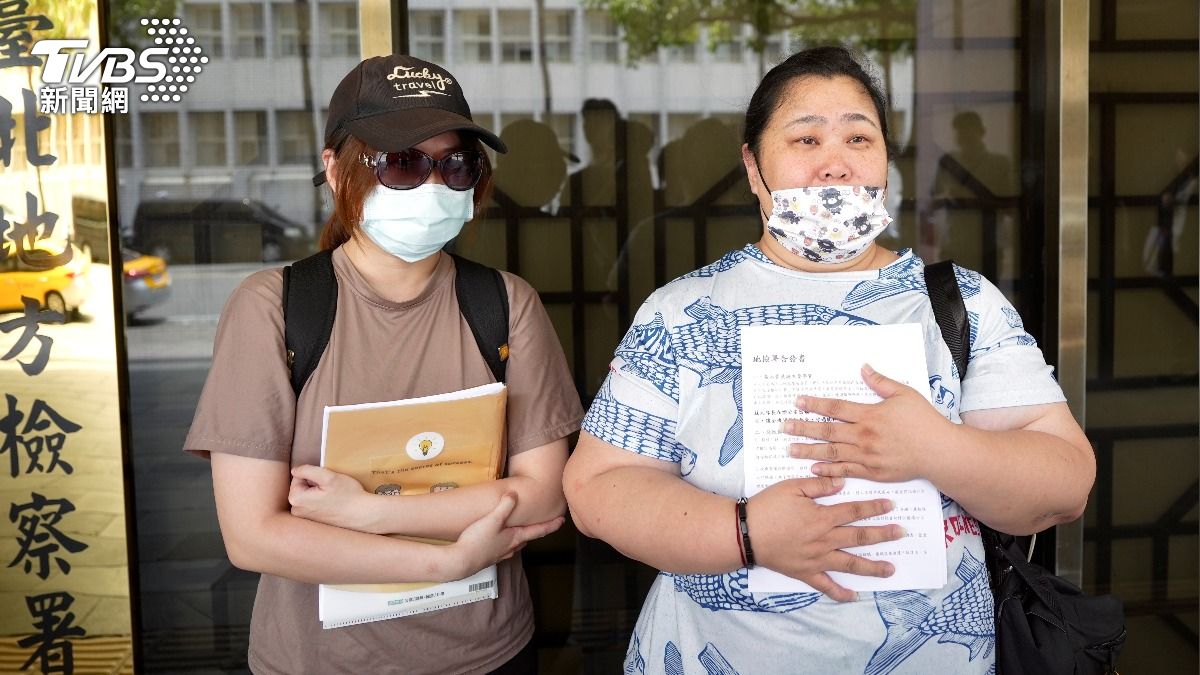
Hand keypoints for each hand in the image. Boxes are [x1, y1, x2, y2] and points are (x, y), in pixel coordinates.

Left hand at [288, 465, 375, 531]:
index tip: (326, 482)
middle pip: (302, 487)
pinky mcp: (314, 522)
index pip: (298, 477)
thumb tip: (295, 471)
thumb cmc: (347, 496)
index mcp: (296, 500)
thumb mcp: (328, 476)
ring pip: (309, 495)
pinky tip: (334, 504)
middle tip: (331, 489)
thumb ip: (307, 470)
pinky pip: (314, 505)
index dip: (314, 475)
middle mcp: (296, 512)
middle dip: (315, 484)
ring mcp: (305, 518)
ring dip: (319, 492)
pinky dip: (322, 502)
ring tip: (333, 497)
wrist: (362, 515)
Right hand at [447, 492, 563, 579]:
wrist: (459, 562)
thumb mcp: (492, 519)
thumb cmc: (477, 542)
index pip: (538, 530)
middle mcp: (510, 547)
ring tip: (520, 530)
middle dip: (535, 531)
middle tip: (541, 524)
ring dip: (519, 537)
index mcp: (515, 538)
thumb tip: (514, 493)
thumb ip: (505, 506)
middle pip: (527, 538)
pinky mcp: (489, 557)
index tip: (562, 521)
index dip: (551, 525)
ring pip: (515, 544)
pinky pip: (503, 548)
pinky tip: (498, 540)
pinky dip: (506, 542)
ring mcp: (499, 554)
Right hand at [748, 476, 904, 601]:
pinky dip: (840, 593)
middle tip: (902, 533)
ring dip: (873, 566)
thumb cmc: (767, 507)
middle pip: (859, 537)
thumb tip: (842, 483)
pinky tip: (854, 596)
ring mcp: (817, 559)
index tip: (891, 505)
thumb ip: (818, 485)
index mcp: (822, 517)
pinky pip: (826, 585)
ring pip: (850, 563)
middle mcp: (824, 540)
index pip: (854, 510)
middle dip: (883, 534)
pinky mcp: (805, 573)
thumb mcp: (791, 487)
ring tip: (891, 569)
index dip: (874, 507)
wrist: (745, 533)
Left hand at [783, 364, 955, 483]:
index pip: (835, 407)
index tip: (797, 402)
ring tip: (790, 449)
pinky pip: (846, 471)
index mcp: (870, 415)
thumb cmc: (924, 421)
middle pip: (827, 431)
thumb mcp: (904, 394)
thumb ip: (881, 382)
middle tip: (783, 426)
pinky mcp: (873, 472)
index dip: (815, 404)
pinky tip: (813, 468)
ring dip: (809, 451)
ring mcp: (867, 456)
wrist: (939, 451)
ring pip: (832, 453)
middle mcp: (864, 436)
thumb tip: (863, 368)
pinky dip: (828, 470)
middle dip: (803, 428)